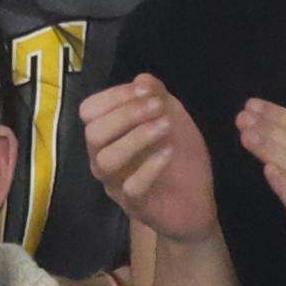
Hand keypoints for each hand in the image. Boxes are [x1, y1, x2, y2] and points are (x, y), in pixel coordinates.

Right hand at [80, 74, 217, 244]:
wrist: (196, 202)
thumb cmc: (179, 158)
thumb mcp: (173, 118)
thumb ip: (157, 96)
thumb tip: (142, 79)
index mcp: (108, 137)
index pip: (89, 112)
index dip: (114, 96)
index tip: (146, 90)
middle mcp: (104, 160)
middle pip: (94, 134)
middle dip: (126, 114)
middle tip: (158, 107)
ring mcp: (117, 185)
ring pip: (106, 160)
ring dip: (137, 137)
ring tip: (165, 126)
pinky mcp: (136, 206)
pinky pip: (132, 187)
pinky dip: (151, 166)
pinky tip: (169, 152)